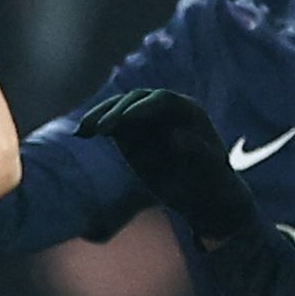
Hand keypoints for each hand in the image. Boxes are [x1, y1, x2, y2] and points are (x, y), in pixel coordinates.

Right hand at [75, 89, 257, 240]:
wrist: (203, 196)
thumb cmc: (213, 181)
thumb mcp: (210, 169)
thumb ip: (198, 151)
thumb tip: (176, 136)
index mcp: (186, 110)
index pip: (160, 99)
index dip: (142, 107)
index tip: (125, 119)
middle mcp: (164, 110)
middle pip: (135, 100)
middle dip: (116, 112)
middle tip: (101, 130)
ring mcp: (145, 120)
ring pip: (118, 109)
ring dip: (99, 116)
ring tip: (84, 131)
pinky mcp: (130, 133)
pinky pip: (110, 124)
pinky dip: (95, 126)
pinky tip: (81, 134)